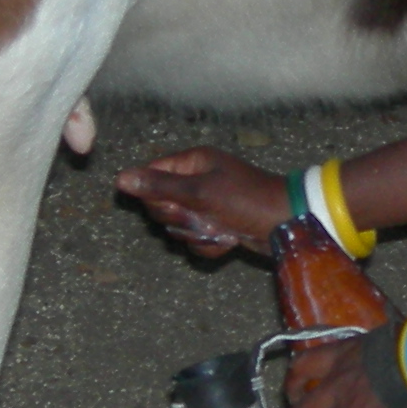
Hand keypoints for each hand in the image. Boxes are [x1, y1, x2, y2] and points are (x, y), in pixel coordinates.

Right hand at [114, 146, 290, 259]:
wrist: (286, 224)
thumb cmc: (246, 200)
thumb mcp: (199, 191)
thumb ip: (159, 186)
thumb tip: (120, 178)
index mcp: (193, 162)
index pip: (152, 174)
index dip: (153, 194)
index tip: (168, 205)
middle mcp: (197, 181)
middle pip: (161, 204)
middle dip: (178, 218)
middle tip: (196, 217)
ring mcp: (207, 205)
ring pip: (178, 226)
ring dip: (196, 234)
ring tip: (218, 229)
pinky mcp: (217, 226)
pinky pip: (196, 239)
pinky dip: (210, 244)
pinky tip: (228, 241)